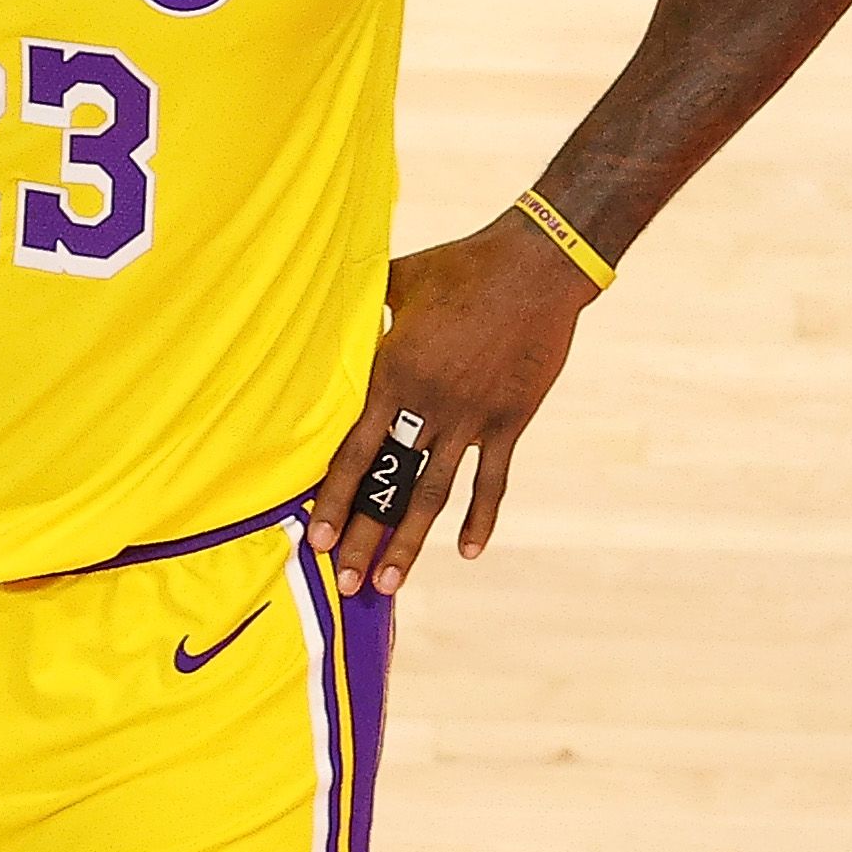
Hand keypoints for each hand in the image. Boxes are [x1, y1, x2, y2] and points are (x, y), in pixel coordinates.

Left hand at [306, 212, 598, 597]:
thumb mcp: (397, 281)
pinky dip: (481, 518)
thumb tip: (327, 302)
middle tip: (347, 585)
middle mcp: (426, 405)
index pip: (353, 453)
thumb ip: (363, 307)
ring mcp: (471, 417)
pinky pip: (492, 480)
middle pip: (388, 485)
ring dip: (410, 542)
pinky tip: (468, 552)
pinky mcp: (510, 419)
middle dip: (365, 539)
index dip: (335, 501)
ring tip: (390, 584)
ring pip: (433, 494)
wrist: (533, 266)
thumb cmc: (459, 267)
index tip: (317, 540)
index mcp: (391, 374)